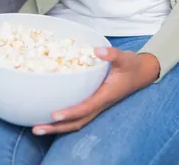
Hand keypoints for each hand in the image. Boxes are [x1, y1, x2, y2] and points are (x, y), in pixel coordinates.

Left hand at [32, 47, 159, 134]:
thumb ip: (112, 54)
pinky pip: (78, 115)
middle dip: (57, 127)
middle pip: (77, 122)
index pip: (86, 107)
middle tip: (37, 128)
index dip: (71, 112)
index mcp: (106, 95)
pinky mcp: (94, 102)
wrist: (142, 73)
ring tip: (37, 128)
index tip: (55, 115)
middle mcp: (100, 104)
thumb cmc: (132, 65)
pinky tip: (51, 117)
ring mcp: (97, 105)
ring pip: (76, 122)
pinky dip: (64, 120)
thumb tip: (96, 50)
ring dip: (58, 127)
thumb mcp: (125, 57)